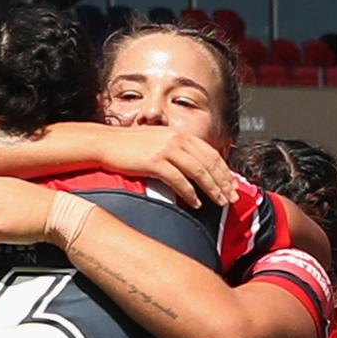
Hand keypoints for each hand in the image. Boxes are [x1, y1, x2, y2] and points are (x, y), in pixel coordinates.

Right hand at [96, 126, 237, 208]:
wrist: (105, 143)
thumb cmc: (129, 146)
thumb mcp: (158, 142)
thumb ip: (177, 151)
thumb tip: (194, 169)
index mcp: (180, 134)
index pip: (210, 153)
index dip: (223, 170)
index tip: (231, 185)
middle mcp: (176, 139)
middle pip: (208, 163)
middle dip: (223, 182)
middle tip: (231, 198)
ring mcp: (166, 149)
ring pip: (198, 171)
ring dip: (211, 189)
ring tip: (219, 203)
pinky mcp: (155, 161)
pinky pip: (179, 180)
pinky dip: (190, 194)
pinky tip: (196, 203)